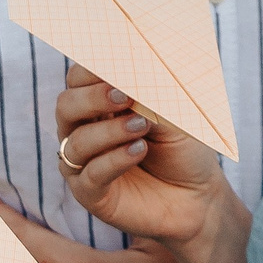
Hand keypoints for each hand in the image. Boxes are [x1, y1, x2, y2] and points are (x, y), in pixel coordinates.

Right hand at [54, 64, 231, 246]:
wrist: (196, 195)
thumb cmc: (182, 147)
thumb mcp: (173, 112)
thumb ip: (149, 93)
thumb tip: (132, 70)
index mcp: (98, 103)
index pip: (79, 78)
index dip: (94, 69)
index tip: (122, 67)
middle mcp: (83, 130)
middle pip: (66, 105)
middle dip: (93, 98)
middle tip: (126, 95)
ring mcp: (83, 163)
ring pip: (77, 142)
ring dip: (110, 130)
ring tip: (142, 126)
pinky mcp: (90, 194)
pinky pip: (90, 174)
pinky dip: (114, 159)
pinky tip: (138, 150)